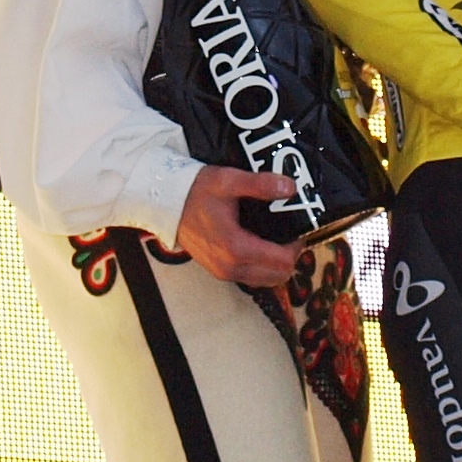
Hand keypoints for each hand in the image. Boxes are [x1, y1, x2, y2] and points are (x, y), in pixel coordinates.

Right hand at [173, 165, 300, 289]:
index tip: (296, 226)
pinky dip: (262, 266)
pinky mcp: (218, 272)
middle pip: (278, 275)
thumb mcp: (229, 181)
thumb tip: (290, 188)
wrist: (165, 204)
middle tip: (289, 232)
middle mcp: (230, 267)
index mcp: (236, 248)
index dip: (296, 244)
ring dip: (277, 264)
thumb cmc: (196, 191)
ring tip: (276, 239)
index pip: (282, 261)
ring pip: (266, 280)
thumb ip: (260, 184)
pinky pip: (251, 277)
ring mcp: (223, 273)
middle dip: (289, 255)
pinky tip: (260, 245)